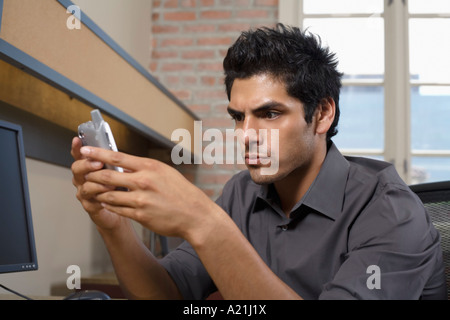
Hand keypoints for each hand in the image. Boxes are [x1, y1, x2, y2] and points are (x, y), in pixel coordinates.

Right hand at [71, 137, 124, 230]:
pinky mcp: (90, 205)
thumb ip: (114, 162)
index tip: (77, 140)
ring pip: (85, 185)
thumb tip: (118, 152)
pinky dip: (101, 194)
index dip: (77, 148)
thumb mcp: (118, 171)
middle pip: (77, 168)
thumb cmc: (119, 188)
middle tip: (99, 163)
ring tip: (111, 181)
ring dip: (98, 182)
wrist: (121, 209)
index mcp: (88, 167)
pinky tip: (110, 192)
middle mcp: (82, 179)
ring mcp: (84, 192)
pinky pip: (91, 198)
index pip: (80, 155)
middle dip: (87, 164)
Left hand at [79, 145, 218, 240]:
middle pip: (107, 175)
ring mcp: (141, 199)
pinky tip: (105, 203)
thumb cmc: (181, 192)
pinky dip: (109, 205)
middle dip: (92, 174)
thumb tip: (125, 163)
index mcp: (149, 166)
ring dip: (98, 192)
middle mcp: (143, 181)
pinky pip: (118, 209)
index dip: (97, 153)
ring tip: (92, 190)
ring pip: (109, 195)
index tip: (85, 150)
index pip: (117, 156)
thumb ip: (144, 168)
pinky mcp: (140, 215)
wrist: (194, 214)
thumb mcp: (165, 172)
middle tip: (84, 172)